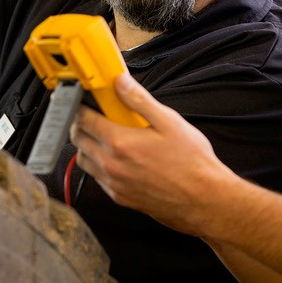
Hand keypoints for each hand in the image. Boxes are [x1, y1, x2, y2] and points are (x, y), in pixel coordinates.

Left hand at [71, 74, 237, 235]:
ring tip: (107, 137)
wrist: (203, 200)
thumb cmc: (191, 162)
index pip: (83, 119)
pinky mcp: (119, 197)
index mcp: (120, 143)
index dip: (81, 106)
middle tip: (96, 115)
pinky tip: (118, 158)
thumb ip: (140, 100)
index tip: (88, 100)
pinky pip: (97, 178)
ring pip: (83, 160)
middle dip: (81, 124)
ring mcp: (113, 184)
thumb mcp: (169, 122)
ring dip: (87, 146)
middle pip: (78, 139)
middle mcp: (111, 165)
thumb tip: (120, 82)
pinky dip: (99, 165)